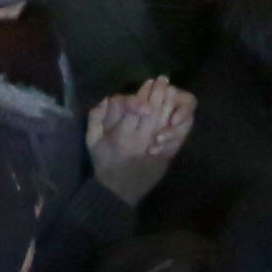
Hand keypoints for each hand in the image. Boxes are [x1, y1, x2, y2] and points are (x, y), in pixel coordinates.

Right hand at [84, 79, 194, 200]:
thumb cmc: (104, 164)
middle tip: (162, 79)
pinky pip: (175, 140)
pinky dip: (179, 125)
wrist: (118, 192)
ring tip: (171, 89)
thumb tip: (106, 99)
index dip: (143, 95)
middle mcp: (140, 142)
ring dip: (169, 105)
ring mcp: (155, 151)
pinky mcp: (165, 158)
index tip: (147, 83)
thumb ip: (96, 118)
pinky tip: (179, 112)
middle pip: (153, 113)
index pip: (134, 111)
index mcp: (121, 137)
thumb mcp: (92, 141)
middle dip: (158, 94)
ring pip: (165, 123)